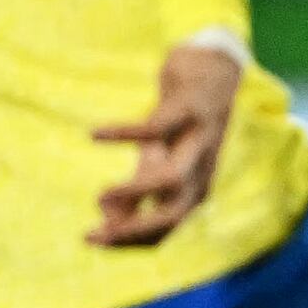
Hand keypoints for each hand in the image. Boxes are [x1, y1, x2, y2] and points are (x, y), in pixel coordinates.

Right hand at [88, 39, 246, 246]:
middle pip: (175, 213)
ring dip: (136, 192)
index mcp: (198, 184)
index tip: (96, 241)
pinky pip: (156, 127)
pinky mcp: (189, 108)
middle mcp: (203, 168)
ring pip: (173, 178)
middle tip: (92, 236)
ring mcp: (199, 139)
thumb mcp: (158, 155)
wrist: (215, 65)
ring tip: (100, 196)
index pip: (170, 227)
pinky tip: (94, 134)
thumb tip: (110, 217)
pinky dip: (124, 133)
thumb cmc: (181, 119)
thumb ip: (139, 188)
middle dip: (133, 230)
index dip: (134, 240)